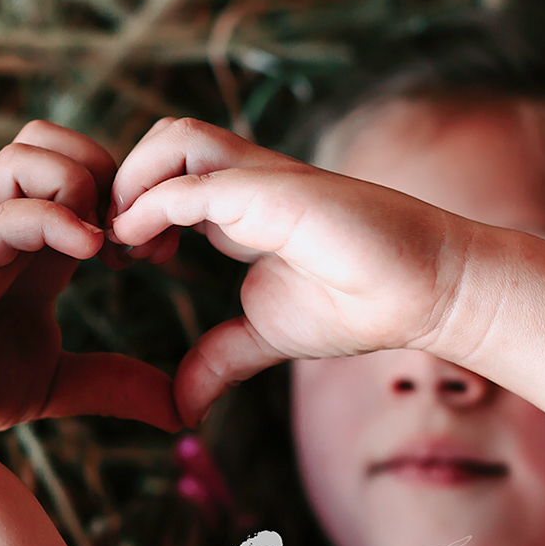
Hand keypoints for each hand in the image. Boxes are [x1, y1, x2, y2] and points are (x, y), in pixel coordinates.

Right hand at [0, 122, 177, 432]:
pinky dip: (55, 216)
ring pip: (25, 149)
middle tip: (132, 239)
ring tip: (103, 245)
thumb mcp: (57, 385)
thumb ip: (113, 384)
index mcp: (31, 246)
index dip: (128, 196)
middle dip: (105, 169)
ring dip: (80, 182)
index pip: (79, 171)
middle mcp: (3, 226)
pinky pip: (7, 207)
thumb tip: (178, 409)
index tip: (157, 253)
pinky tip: (88, 254)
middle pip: (50, 137)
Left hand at [109, 118, 477, 426]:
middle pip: (162, 140)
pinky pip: (196, 181)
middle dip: (122, 182)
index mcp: (237, 208)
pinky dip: (154, 205)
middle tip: (117, 246)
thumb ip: (218, 359)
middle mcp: (245, 182)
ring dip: (134, 181)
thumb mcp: (265, 335)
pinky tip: (141, 246)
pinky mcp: (276, 193)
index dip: (129, 207)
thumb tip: (181, 408)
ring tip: (130, 241)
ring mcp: (261, 181)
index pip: (165, 174)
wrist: (427, 293)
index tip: (119, 258)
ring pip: (175, 137)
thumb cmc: (358, 305)